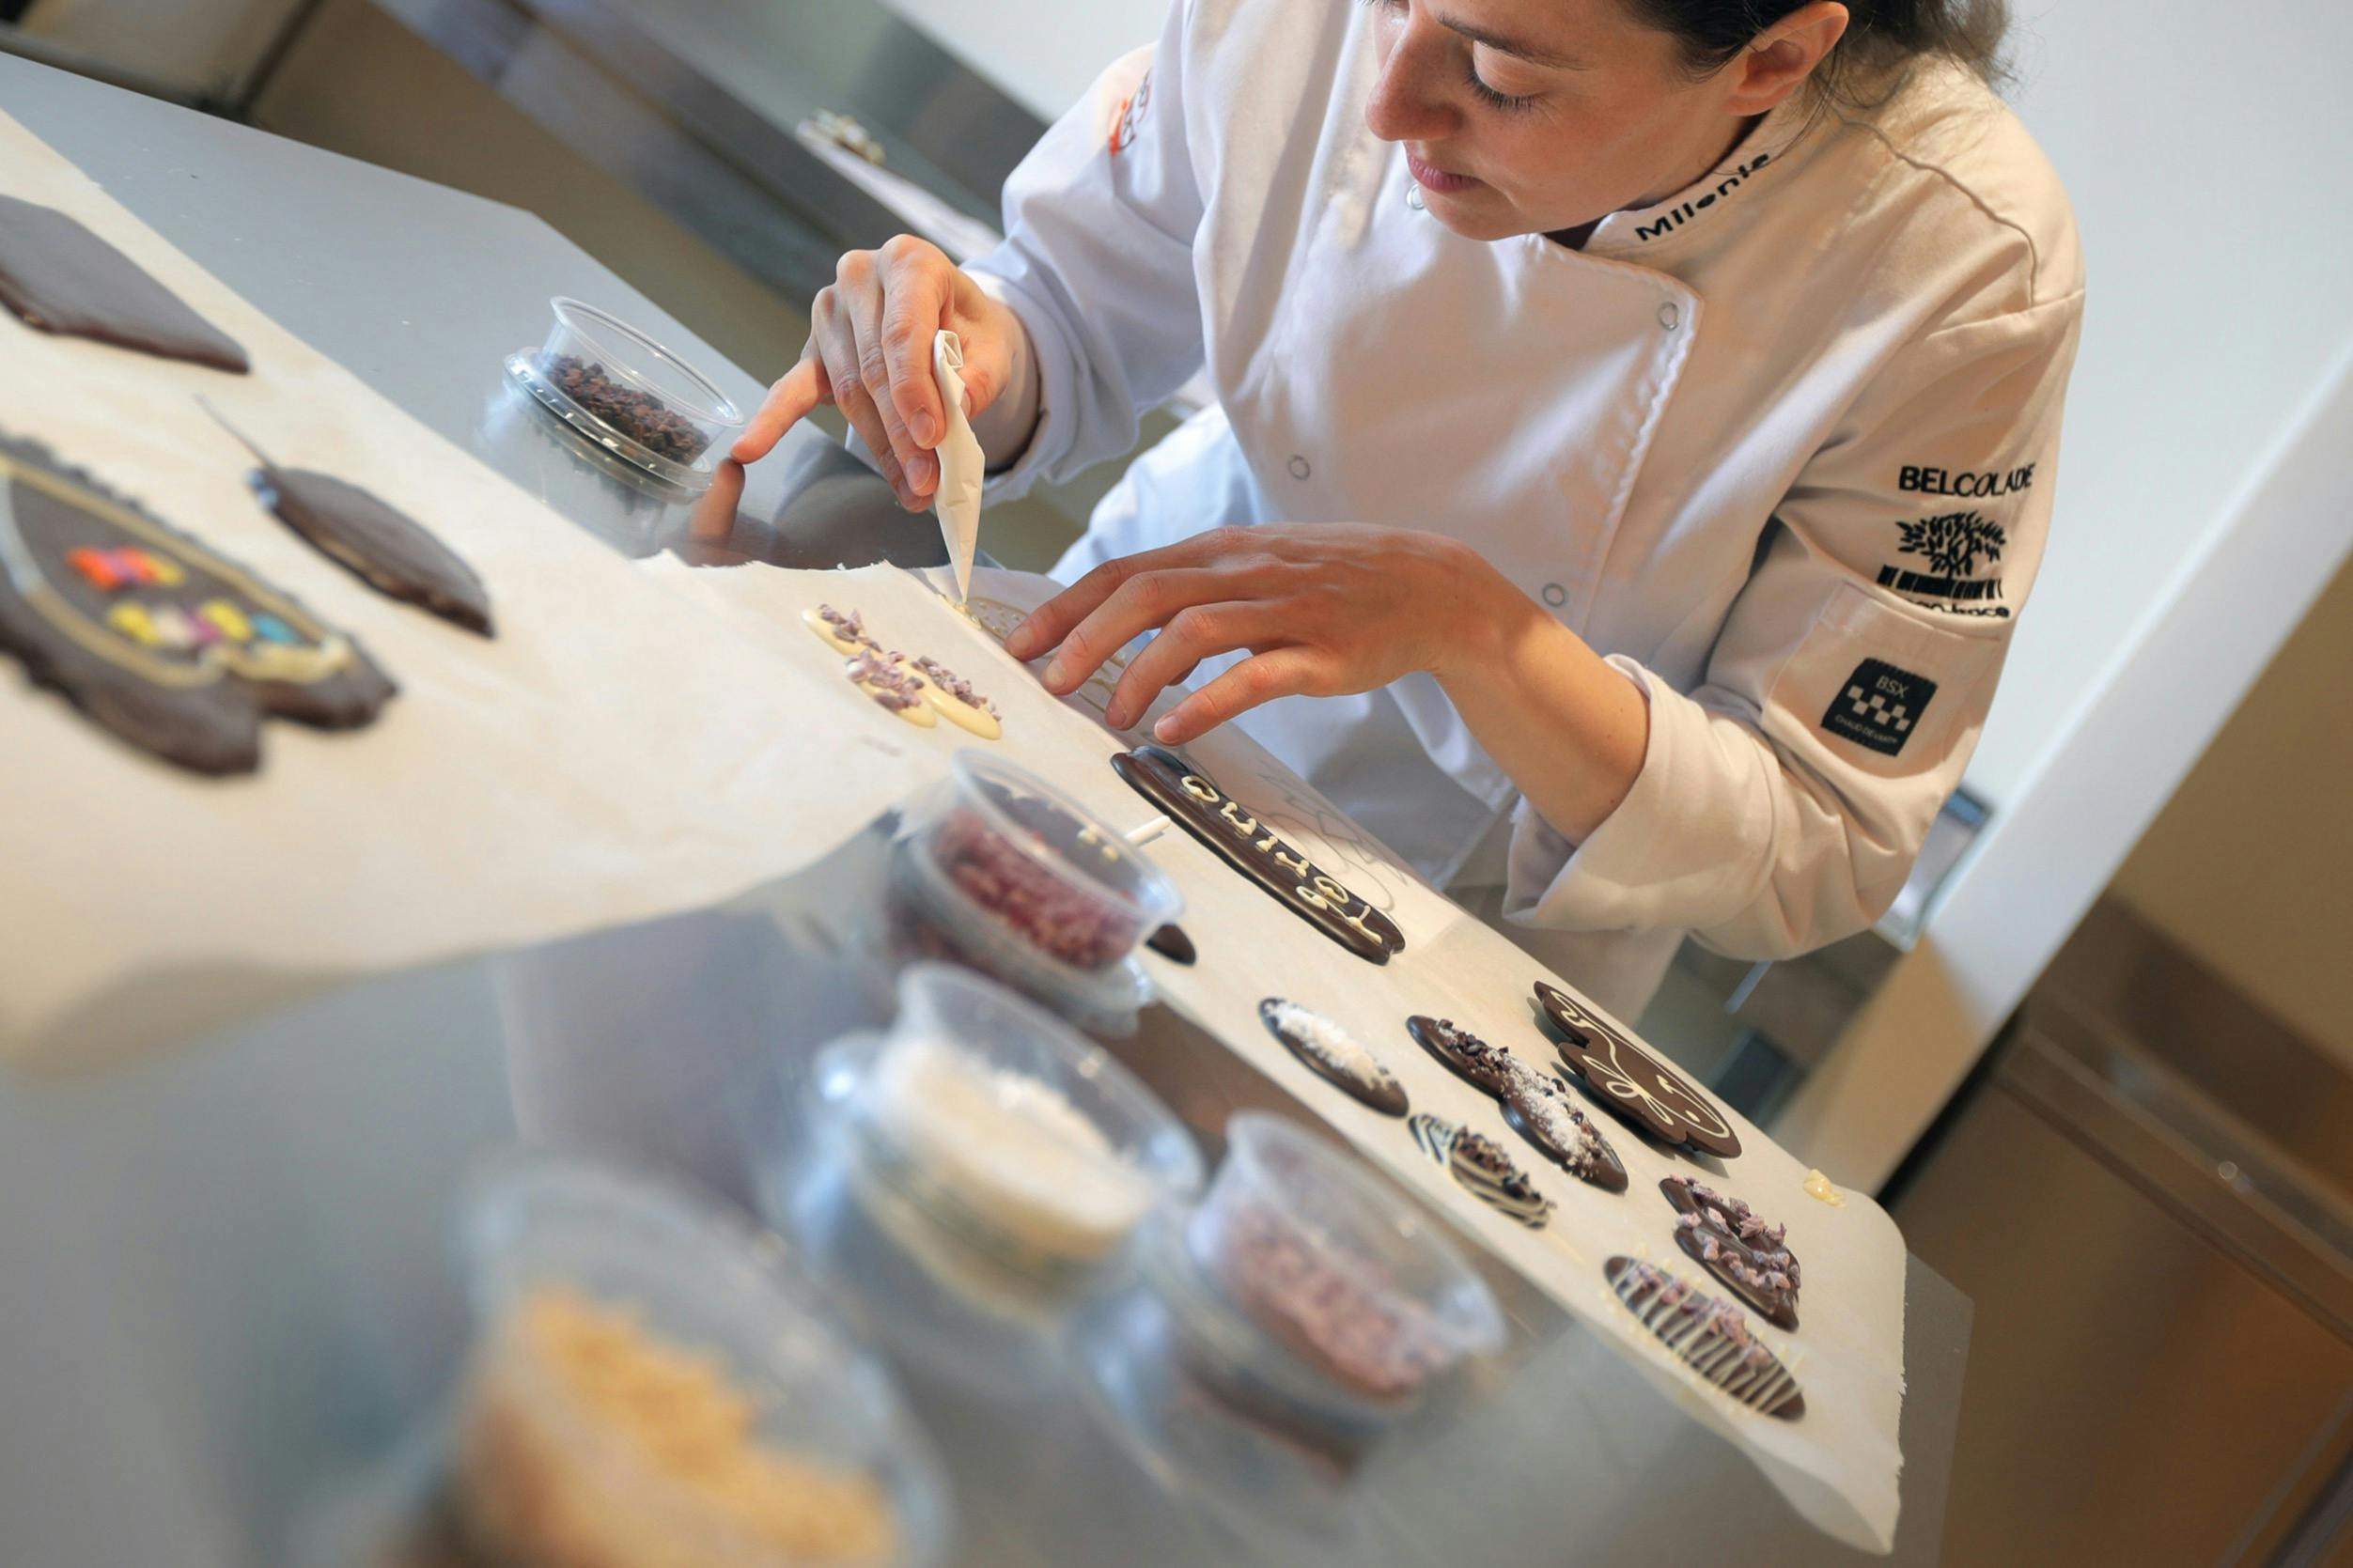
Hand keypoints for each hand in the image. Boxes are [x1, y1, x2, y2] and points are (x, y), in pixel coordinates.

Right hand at [731, 235, 1028, 509]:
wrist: (952, 315)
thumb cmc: (972, 328)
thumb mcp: (994, 344)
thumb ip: (979, 377)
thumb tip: (954, 413)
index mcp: (909, 261)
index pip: (902, 332)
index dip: (914, 389)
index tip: (931, 437)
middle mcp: (860, 277)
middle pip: (874, 370)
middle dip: (901, 433)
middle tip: (926, 482)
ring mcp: (829, 312)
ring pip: (849, 391)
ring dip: (878, 446)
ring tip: (910, 490)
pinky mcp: (813, 348)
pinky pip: (792, 389)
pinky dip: (773, 421)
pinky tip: (749, 449)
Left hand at [1004, 524, 1508, 742]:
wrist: (1426, 585)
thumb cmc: (1325, 584)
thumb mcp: (1249, 571)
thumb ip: (1185, 594)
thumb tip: (1109, 629)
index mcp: (1216, 552)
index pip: (1121, 571)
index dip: (1064, 608)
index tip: (1019, 646)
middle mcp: (1242, 571)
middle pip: (1144, 593)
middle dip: (1085, 639)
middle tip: (1047, 684)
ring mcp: (1283, 608)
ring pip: (1194, 628)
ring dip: (1140, 672)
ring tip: (1111, 716)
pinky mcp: (1322, 651)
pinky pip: (1256, 674)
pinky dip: (1207, 702)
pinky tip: (1173, 728)